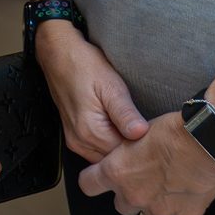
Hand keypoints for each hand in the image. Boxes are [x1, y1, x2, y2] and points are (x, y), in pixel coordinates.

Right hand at [33, 24, 148, 163]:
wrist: (58, 54)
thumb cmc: (84, 66)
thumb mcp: (111, 86)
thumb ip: (125, 114)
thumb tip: (141, 134)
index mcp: (90, 132)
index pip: (125, 156)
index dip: (143, 148)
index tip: (156, 136)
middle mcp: (80, 142)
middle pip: (115, 160)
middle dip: (133, 152)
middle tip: (151, 134)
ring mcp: (75, 141)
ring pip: (106, 157)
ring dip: (121, 149)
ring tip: (137, 131)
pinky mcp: (74, 136)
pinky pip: (97, 151)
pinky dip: (110, 145)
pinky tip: (121, 132)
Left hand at [76, 113, 214, 214]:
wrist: (203, 140)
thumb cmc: (169, 130)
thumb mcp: (135, 133)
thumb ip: (125, 151)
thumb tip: (123, 153)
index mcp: (116, 173)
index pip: (88, 185)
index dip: (94, 180)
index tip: (101, 177)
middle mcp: (134, 196)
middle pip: (122, 206)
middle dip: (130, 196)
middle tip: (144, 181)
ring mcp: (160, 209)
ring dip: (157, 206)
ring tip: (168, 189)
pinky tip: (188, 203)